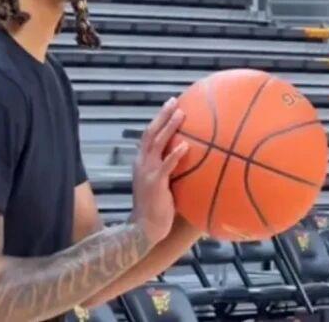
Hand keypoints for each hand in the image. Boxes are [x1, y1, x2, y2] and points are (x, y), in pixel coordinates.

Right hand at [131, 97, 187, 244]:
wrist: (144, 228)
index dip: (158, 120)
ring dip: (169, 127)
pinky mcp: (155, 183)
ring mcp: (147, 172)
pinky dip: (175, 154)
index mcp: (142, 162)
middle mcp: (142, 163)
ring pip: (157, 143)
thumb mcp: (159, 184)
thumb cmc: (156, 208)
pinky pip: (166, 165)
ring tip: (181, 114)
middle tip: (174, 101)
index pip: (149, 136)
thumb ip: (168, 171)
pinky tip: (186, 145)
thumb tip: (186, 161)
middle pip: (151, 133)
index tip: (170, 106)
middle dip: (162, 116)